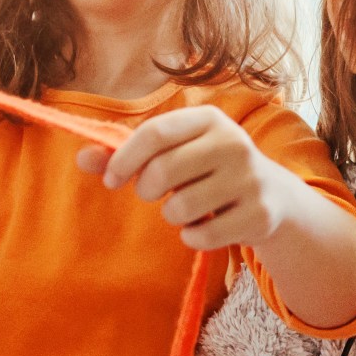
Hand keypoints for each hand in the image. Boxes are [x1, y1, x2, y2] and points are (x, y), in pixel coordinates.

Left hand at [80, 105, 306, 250]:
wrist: (273, 196)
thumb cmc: (208, 169)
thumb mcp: (175, 153)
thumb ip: (127, 154)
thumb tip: (81, 157)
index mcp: (209, 119)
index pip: (155, 133)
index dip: (124, 159)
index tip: (112, 180)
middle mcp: (234, 143)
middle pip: (163, 170)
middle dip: (147, 190)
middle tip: (153, 194)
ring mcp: (250, 179)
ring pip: (181, 207)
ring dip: (173, 215)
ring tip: (188, 208)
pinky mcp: (259, 214)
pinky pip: (202, 236)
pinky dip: (193, 237)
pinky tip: (207, 226)